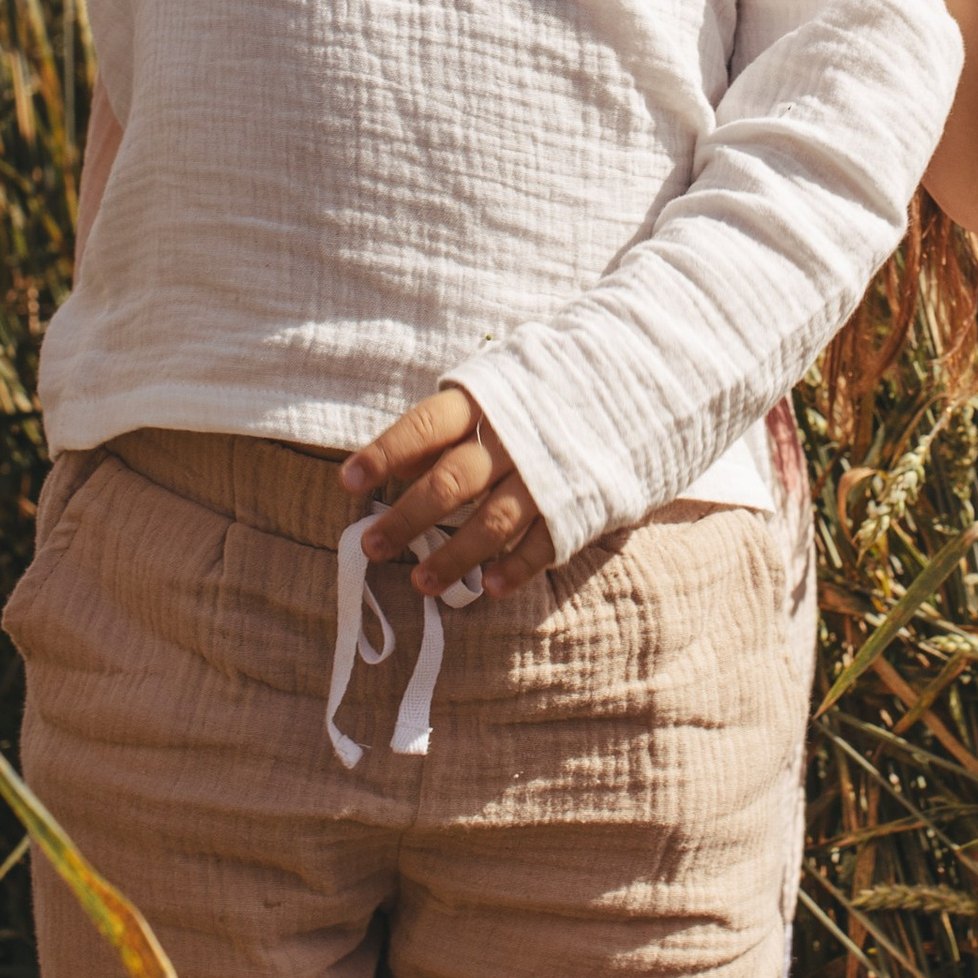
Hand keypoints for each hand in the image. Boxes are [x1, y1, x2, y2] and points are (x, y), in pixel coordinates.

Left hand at [340, 387, 554, 599]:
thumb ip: (447, 426)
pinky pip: (541, 544)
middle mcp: (512, 438)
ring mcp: (545, 474)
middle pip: (450, 482)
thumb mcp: (493, 390)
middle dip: (407, 518)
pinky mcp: (575, 504)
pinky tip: (487, 589)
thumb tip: (397, 464)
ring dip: (453, 555)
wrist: (627, 388)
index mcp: (485, 402)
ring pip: (491, 522)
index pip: (424, 428)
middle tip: (371, 545)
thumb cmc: (538, 394)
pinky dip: (514, 569)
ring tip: (420, 583)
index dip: (385, 453)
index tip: (349, 480)